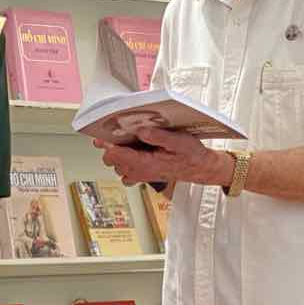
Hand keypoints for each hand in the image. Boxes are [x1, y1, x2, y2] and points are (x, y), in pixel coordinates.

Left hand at [93, 127, 232, 186]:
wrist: (200, 168)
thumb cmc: (191, 155)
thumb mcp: (179, 141)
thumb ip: (159, 136)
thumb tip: (141, 130)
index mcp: (146, 163)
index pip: (115, 155)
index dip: (107, 144)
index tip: (103, 134)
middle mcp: (140, 171)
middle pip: (112, 161)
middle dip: (109, 148)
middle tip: (112, 135)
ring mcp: (141, 174)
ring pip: (117, 166)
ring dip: (117, 155)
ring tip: (122, 141)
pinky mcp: (143, 174)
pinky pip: (126, 172)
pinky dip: (124, 163)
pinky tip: (132, 152)